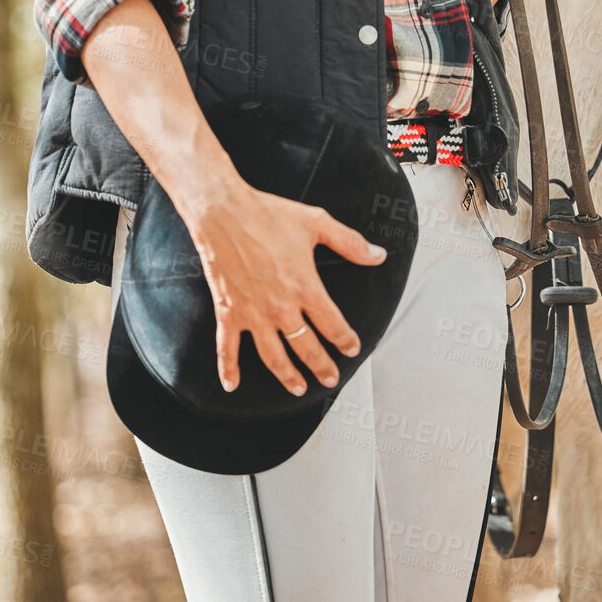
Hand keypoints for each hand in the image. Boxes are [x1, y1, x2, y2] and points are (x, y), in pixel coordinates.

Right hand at [181, 180, 386, 395]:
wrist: (223, 212)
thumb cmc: (268, 214)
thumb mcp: (315, 223)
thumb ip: (349, 242)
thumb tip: (378, 254)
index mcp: (304, 286)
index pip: (332, 324)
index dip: (345, 340)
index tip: (351, 348)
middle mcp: (280, 306)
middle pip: (306, 348)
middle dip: (322, 366)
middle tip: (330, 378)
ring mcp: (253, 313)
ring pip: (273, 356)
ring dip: (287, 376)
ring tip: (298, 388)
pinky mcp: (228, 311)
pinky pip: (227, 348)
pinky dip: (228, 368)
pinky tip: (232, 384)